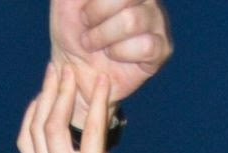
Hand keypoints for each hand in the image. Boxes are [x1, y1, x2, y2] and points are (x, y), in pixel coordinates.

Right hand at [20, 68, 157, 152]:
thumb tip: (82, 125)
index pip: (26, 141)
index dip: (33, 110)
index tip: (46, 87)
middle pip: (38, 128)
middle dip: (47, 93)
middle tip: (57, 69)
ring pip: (54, 126)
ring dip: (64, 93)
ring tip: (74, 72)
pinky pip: (90, 131)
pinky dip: (96, 104)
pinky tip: (103, 85)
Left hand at [49, 0, 171, 107]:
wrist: (73, 71)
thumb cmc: (71, 31)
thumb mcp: (66, 0)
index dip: (97, 3)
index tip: (82, 12)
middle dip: (97, 14)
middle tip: (86, 29)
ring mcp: (156, 21)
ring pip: (133, 20)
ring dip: (105, 36)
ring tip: (95, 44)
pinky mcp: (161, 49)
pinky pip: (146, 46)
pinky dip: (121, 52)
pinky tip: (113, 55)